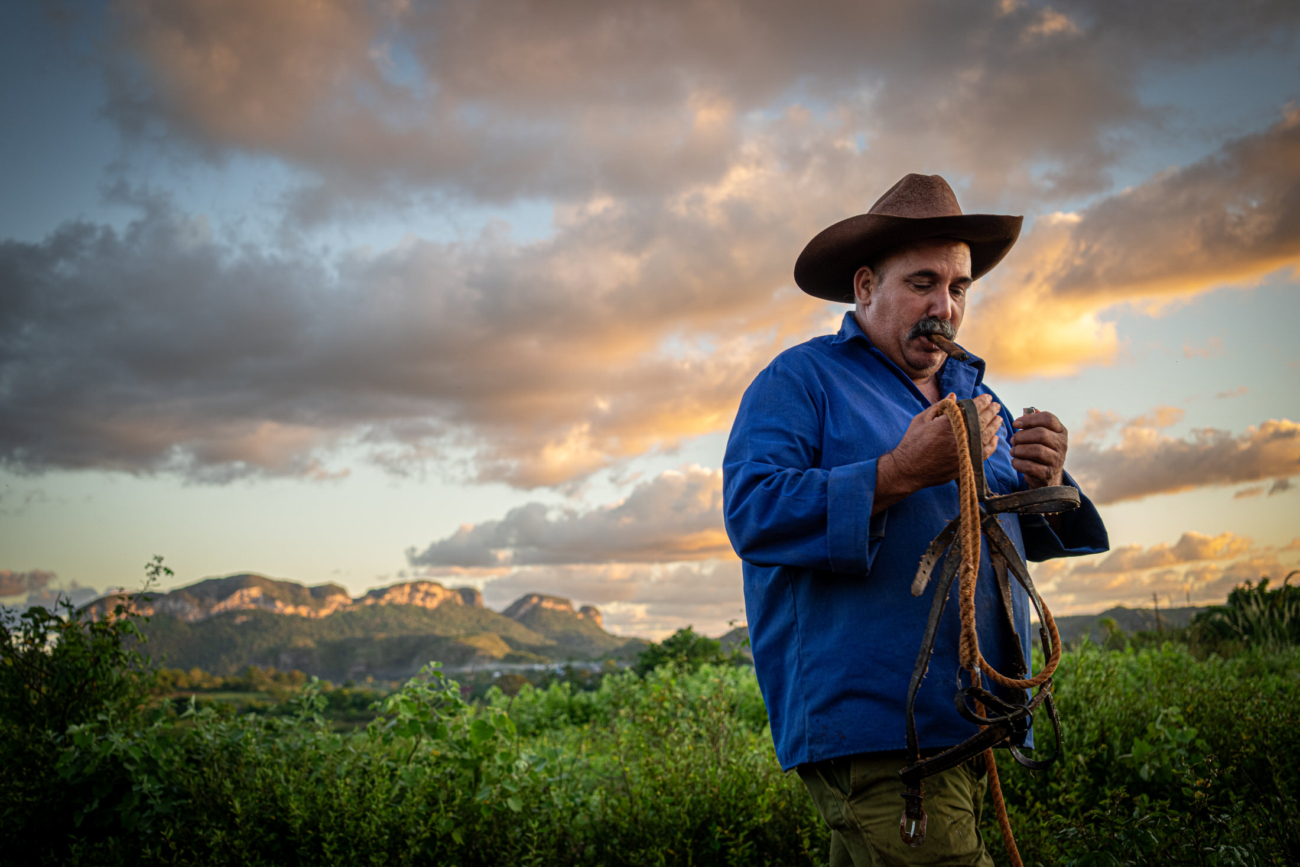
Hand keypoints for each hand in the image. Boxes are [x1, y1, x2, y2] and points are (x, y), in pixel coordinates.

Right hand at [873, 394, 1001, 512]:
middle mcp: (960, 436)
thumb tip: (954, 396)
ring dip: (994, 425)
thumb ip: (940, 406)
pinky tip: (993, 438)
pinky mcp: (966, 463)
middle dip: (991, 411)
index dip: (982, 401)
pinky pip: (985, 453)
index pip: (972, 408)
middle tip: (996, 405)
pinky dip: (991, 444)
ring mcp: (964, 451)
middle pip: (982, 420)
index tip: (988, 397)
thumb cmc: (912, 442)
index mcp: (948, 423)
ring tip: (998, 419)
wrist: (909, 469)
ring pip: (986, 436)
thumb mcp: (922, 419)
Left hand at [1011, 410, 1066, 488]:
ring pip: (1037, 450)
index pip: (1048, 418)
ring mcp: (1057, 460)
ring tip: (1013, 450)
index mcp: (1061, 431)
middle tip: (1013, 439)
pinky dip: (1018, 463)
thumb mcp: (1041, 434)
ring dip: (1019, 449)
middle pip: (1041, 434)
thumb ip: (1035, 422)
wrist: (1047, 475)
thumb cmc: (1040, 449)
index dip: (1029, 419)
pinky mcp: (1048, 474)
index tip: (1015, 424)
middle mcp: (1062, 445)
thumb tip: (1029, 410)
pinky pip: (1031, 467)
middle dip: (1022, 436)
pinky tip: (1014, 461)